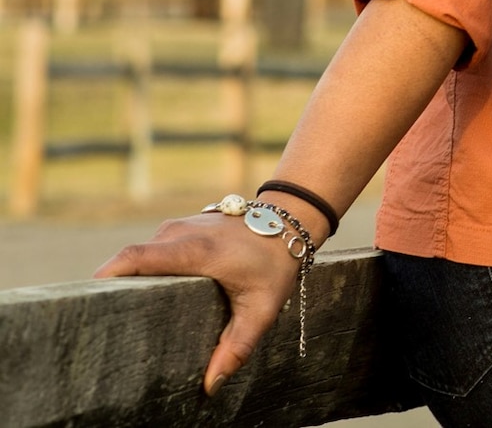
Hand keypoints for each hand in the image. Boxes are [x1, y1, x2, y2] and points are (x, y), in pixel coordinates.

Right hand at [95, 212, 299, 393]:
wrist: (288, 219)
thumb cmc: (274, 264)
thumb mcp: (262, 308)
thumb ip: (237, 347)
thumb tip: (210, 385)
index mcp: (194, 250)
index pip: (135, 256)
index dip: (106, 275)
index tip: (89, 299)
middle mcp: (178, 233)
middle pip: (128, 258)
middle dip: (110, 286)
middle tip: (100, 321)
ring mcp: (176, 227)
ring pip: (138, 255)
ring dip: (128, 279)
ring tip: (121, 313)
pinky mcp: (177, 229)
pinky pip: (150, 250)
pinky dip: (143, 270)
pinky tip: (143, 296)